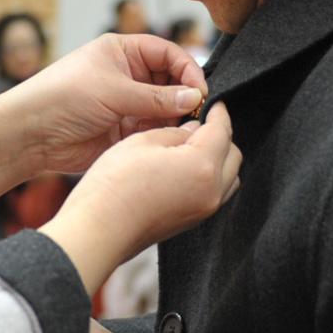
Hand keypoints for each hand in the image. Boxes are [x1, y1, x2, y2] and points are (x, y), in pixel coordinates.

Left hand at [0, 35, 207, 217]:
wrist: (30, 135)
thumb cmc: (61, 97)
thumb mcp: (113, 91)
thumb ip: (156, 97)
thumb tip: (195, 97)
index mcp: (123, 52)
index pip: (168, 53)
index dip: (188, 70)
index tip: (201, 91)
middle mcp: (128, 76)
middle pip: (171, 81)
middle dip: (186, 96)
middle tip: (199, 113)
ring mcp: (127, 104)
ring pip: (166, 109)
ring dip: (177, 118)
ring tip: (186, 130)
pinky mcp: (124, 131)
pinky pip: (154, 131)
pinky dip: (164, 136)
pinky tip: (171, 142)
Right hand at [40, 103, 241, 297]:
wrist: (99, 230)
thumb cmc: (115, 185)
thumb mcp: (144, 142)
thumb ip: (175, 133)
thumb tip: (191, 131)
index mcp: (202, 166)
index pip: (222, 131)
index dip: (218, 112)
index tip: (214, 103)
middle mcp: (211, 191)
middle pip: (232, 155)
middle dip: (221, 135)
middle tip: (200, 122)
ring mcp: (204, 210)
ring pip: (228, 177)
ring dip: (218, 158)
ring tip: (193, 146)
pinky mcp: (192, 222)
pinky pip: (214, 193)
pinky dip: (209, 177)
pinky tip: (185, 168)